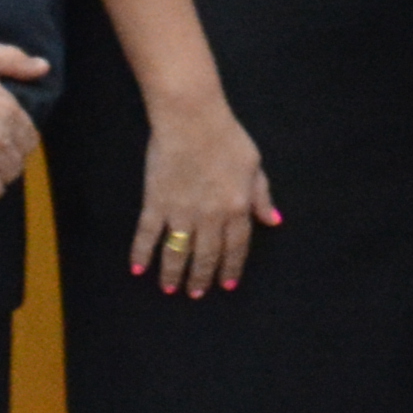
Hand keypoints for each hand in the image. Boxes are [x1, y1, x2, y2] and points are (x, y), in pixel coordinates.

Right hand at [133, 92, 279, 296]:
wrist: (191, 119)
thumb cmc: (227, 137)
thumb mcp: (254, 165)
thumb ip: (261, 196)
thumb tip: (273, 221)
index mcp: (237, 208)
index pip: (236, 248)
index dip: (231, 268)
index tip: (226, 285)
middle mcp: (210, 216)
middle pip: (206, 256)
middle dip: (201, 278)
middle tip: (195, 294)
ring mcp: (181, 211)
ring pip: (177, 252)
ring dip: (173, 274)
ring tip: (170, 290)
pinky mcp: (156, 202)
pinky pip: (148, 235)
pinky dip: (141, 253)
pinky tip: (138, 269)